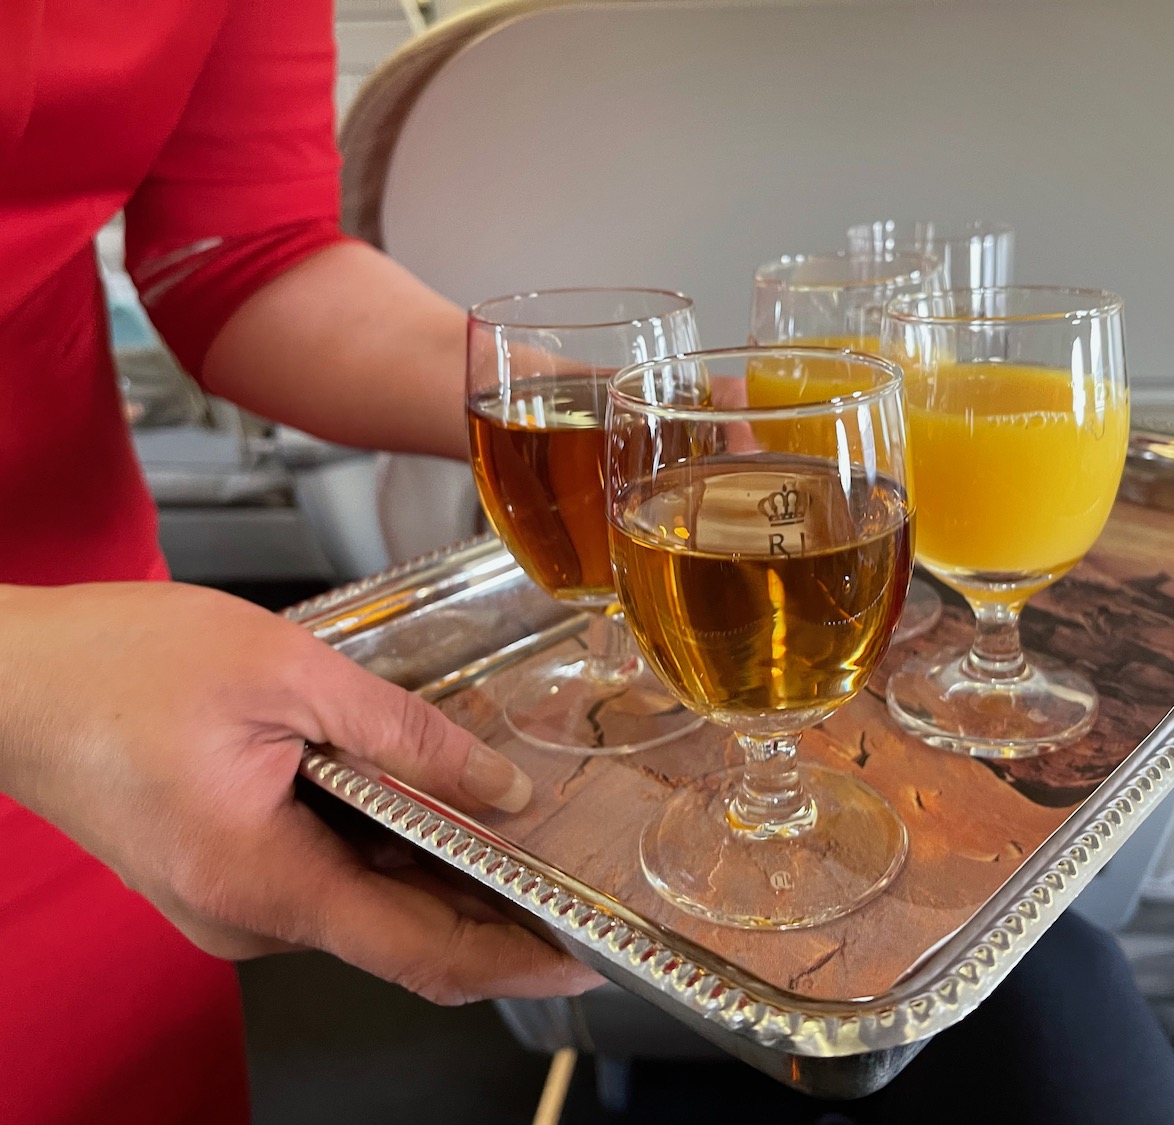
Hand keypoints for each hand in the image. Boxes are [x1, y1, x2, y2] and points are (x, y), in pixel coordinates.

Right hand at [0, 581, 602, 1003]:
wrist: (10, 679)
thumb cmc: (121, 666)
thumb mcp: (289, 673)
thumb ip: (406, 736)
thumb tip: (500, 789)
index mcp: (264, 880)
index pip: (421, 953)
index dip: (514, 963)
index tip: (584, 957)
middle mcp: (245, 917)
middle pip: (402, 937)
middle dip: (496, 919)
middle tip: (577, 880)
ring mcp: (229, 904)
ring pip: (366, 910)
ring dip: (442, 883)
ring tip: (520, 839)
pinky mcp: (222, 875)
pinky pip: (326, 883)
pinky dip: (388, 859)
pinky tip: (430, 814)